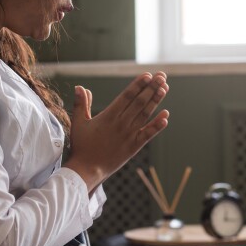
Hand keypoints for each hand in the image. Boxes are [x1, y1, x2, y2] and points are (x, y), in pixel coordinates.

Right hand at [65, 72, 169, 192]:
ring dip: (156, 101)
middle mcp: (121, 123)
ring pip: (145, 114)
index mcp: (109, 116)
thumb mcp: (78, 123)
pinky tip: (166, 115)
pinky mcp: (134, 147)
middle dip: (151, 88)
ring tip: (165, 88)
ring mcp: (129, 135)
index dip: (138, 85)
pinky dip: (157, 125)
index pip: (127, 96)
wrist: (87, 170)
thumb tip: (80, 87)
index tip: (147, 75)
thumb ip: (81, 104)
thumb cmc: (81, 146)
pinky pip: (148, 134)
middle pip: (140, 102)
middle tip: (161, 76)